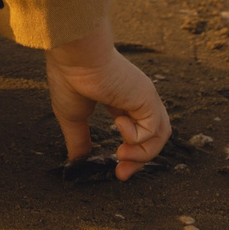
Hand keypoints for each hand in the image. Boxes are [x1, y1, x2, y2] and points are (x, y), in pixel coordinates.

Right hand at [46, 26, 170, 179]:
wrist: (74, 55)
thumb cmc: (69, 77)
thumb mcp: (72, 116)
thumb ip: (79, 138)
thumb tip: (78, 160)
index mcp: (121, 99)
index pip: (136, 130)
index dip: (131, 154)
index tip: (116, 170)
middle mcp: (137, 97)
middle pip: (153, 136)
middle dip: (140, 160)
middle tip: (121, 174)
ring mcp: (145, 97)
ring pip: (159, 134)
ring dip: (142, 154)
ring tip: (121, 155)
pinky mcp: (147, 98)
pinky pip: (153, 129)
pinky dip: (137, 137)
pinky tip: (118, 124)